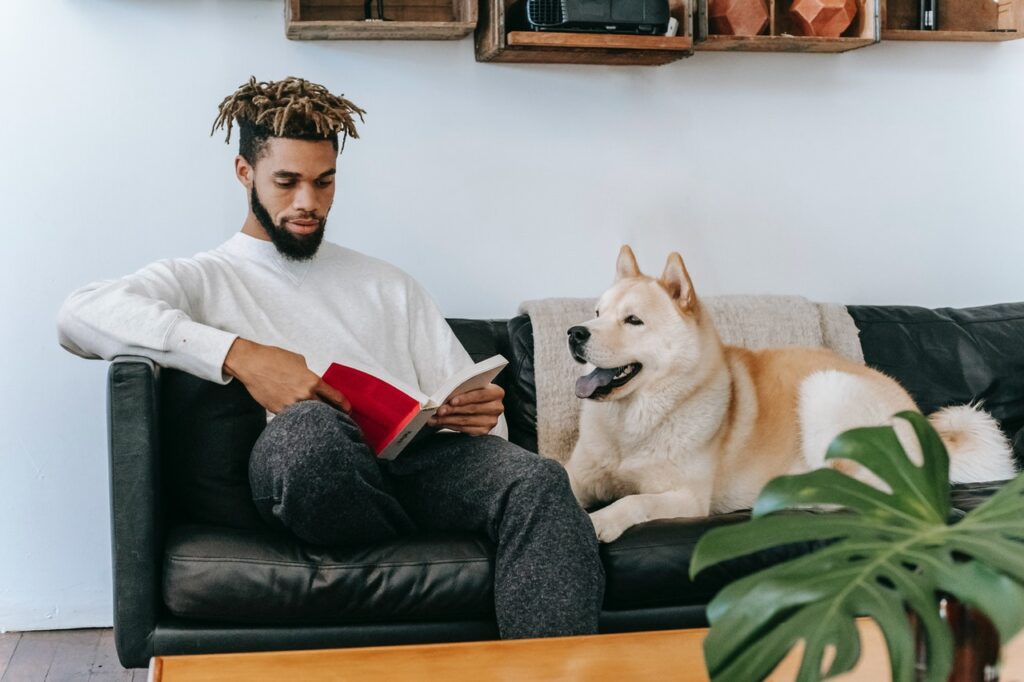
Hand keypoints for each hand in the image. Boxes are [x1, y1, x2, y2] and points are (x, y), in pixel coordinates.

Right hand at [223, 338, 350, 414]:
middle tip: (336, 417)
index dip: (344, 405)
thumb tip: (313, 383)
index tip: (348, 409)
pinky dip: (295, 416)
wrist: (251, 364)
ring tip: (317, 420)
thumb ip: (310, 374)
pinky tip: (297, 417)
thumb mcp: (299, 361)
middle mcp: (303, 395)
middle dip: (331, 414)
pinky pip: (291, 417)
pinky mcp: (277, 411)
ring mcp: (290, 405)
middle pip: (324, 410)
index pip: (335, 397)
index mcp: (312, 381)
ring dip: (313, 417)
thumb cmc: (274, 359)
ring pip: (307, 416)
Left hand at [428, 383, 504, 435]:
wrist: (477, 402)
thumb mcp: (470, 386)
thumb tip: (445, 396)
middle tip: (438, 410)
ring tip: (434, 418)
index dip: (466, 398)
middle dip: (453, 410)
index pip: (480, 394)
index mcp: (497, 392)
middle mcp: (497, 407)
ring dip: (448, 419)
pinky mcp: (484, 431)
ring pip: (466, 420)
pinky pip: (464, 429)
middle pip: (472, 409)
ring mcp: (491, 421)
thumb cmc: (471, 391)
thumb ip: (462, 389)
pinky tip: (440, 423)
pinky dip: (450, 425)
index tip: (451, 401)